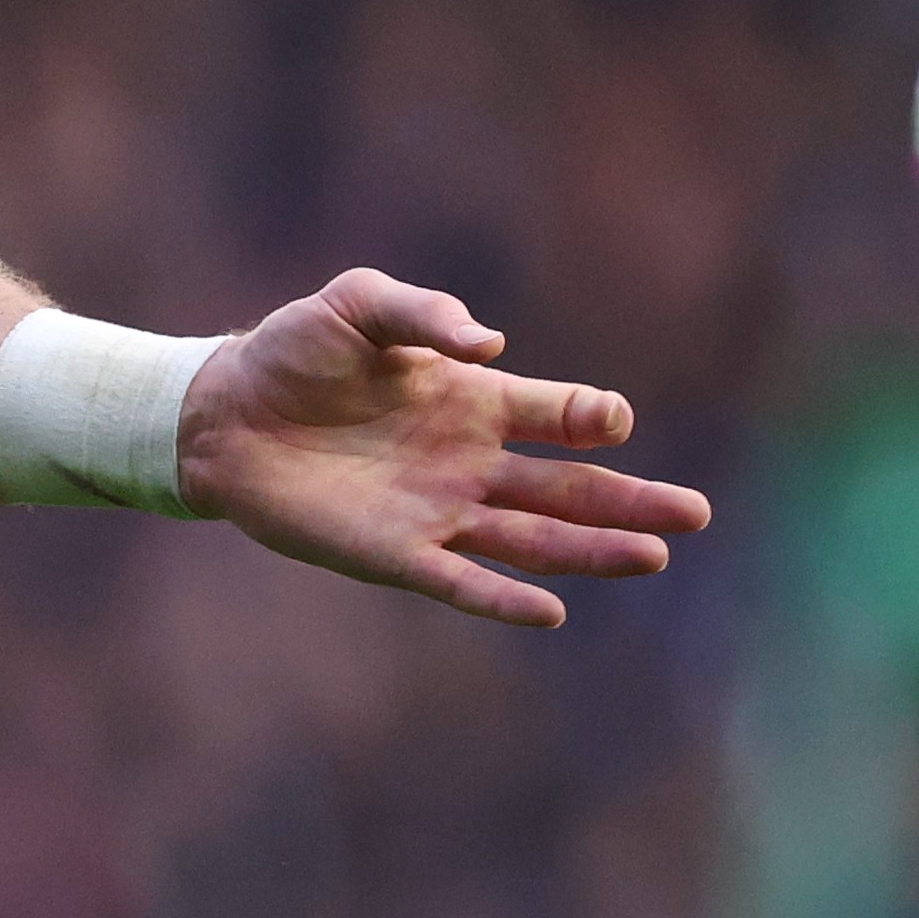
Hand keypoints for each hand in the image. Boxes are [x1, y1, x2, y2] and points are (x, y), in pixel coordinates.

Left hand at [177, 269, 712, 626]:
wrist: (224, 411)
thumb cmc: (294, 352)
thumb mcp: (355, 305)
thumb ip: (423, 314)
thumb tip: (491, 345)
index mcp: (472, 400)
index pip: (554, 414)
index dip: (588, 415)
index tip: (610, 418)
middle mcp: (468, 461)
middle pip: (568, 488)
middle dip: (630, 501)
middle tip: (694, 515)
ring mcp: (437, 512)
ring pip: (534, 539)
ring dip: (591, 550)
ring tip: (652, 556)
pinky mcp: (395, 554)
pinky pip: (461, 583)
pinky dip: (503, 598)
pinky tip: (549, 612)